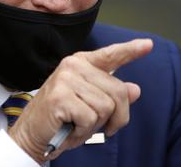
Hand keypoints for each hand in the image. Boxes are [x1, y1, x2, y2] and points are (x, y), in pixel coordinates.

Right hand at [8, 38, 153, 162]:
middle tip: (96, 126)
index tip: (148, 44)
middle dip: (115, 117)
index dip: (131, 50)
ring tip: (76, 124)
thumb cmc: (61, 120)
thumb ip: (111, 95)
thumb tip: (134, 89)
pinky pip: (90, 118)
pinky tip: (69, 127)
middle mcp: (74, 66)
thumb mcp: (91, 107)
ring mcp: (66, 79)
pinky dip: (83, 131)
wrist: (32, 135)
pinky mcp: (61, 96)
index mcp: (81, 63)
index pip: (110, 55)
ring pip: (106, 107)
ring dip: (95, 125)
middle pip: (118, 92)